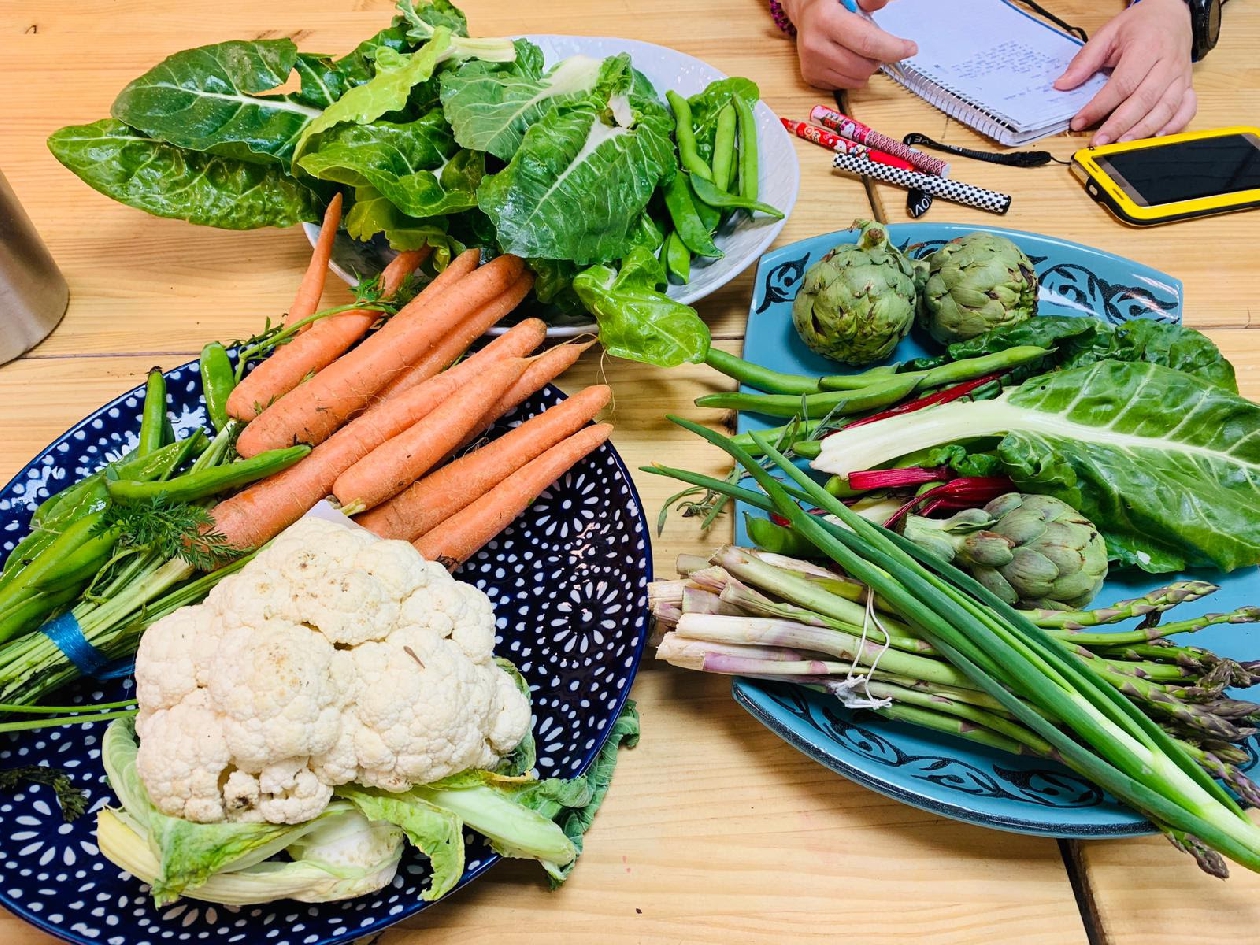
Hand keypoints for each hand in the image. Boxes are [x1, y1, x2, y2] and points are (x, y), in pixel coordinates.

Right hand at [784, 0, 917, 90]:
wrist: (805, 11)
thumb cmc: (832, 1)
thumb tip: (880, 4)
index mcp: (826, 19)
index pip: (867, 43)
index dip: (893, 49)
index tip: (910, 48)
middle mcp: (815, 45)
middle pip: (863, 66)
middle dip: (879, 58)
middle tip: (879, 45)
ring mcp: (811, 64)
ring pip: (856, 80)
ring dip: (866, 68)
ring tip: (860, 50)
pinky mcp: (810, 77)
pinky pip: (844, 85)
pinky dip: (853, 75)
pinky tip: (847, 57)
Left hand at [1054, 0, 1195, 144]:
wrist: (1172, 13)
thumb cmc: (1140, 25)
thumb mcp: (1108, 34)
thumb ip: (1085, 60)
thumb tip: (1062, 85)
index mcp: (1147, 47)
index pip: (1122, 84)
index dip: (1099, 106)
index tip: (1079, 121)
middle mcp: (1168, 63)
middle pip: (1144, 100)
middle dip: (1119, 125)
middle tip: (1099, 141)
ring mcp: (1181, 75)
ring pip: (1166, 108)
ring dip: (1143, 130)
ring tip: (1121, 144)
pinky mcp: (1188, 85)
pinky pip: (1187, 109)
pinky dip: (1175, 125)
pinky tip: (1156, 137)